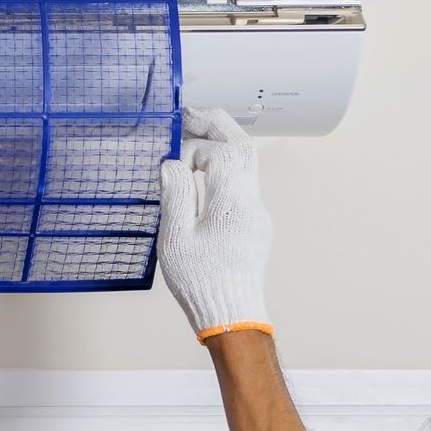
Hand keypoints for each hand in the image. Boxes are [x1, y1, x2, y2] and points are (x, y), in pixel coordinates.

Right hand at [159, 107, 274, 341]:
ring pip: (247, 162)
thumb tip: (172, 164)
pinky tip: (203, 169)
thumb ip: (176, 195)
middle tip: (190, 112)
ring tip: (194, 132)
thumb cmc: (202, 282)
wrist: (234, 317)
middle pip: (244, 147)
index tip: (173, 160)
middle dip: (217, 124)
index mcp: (232, 205)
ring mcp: (257, 213)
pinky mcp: (254, 224)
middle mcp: (252, 204)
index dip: (195, 146)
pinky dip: (224, 164)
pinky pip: (242, 181)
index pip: (221, 152)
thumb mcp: (176, 239)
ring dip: (222, 142)